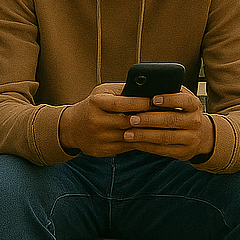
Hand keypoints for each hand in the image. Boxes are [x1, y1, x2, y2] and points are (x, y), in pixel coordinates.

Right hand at [59, 83, 211, 159]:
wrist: (72, 127)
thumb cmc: (93, 105)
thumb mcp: (102, 93)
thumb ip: (123, 91)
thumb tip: (148, 88)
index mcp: (96, 103)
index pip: (122, 103)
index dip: (140, 102)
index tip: (157, 100)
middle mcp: (96, 121)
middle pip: (128, 121)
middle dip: (147, 119)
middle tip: (167, 116)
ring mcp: (98, 137)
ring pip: (130, 136)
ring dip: (147, 133)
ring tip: (163, 128)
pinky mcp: (102, 150)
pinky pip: (127, 147)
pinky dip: (140, 143)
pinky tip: (152, 139)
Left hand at [121, 87, 213, 159]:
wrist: (201, 135)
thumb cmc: (182, 112)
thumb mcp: (181, 99)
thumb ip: (167, 92)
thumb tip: (145, 86)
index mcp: (194, 105)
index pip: (184, 101)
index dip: (169, 100)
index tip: (153, 99)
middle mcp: (195, 122)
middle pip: (171, 120)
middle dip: (149, 120)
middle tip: (131, 119)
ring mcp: (191, 139)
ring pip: (165, 137)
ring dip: (144, 136)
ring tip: (128, 134)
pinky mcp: (183, 152)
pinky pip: (163, 150)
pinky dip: (147, 146)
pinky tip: (134, 142)